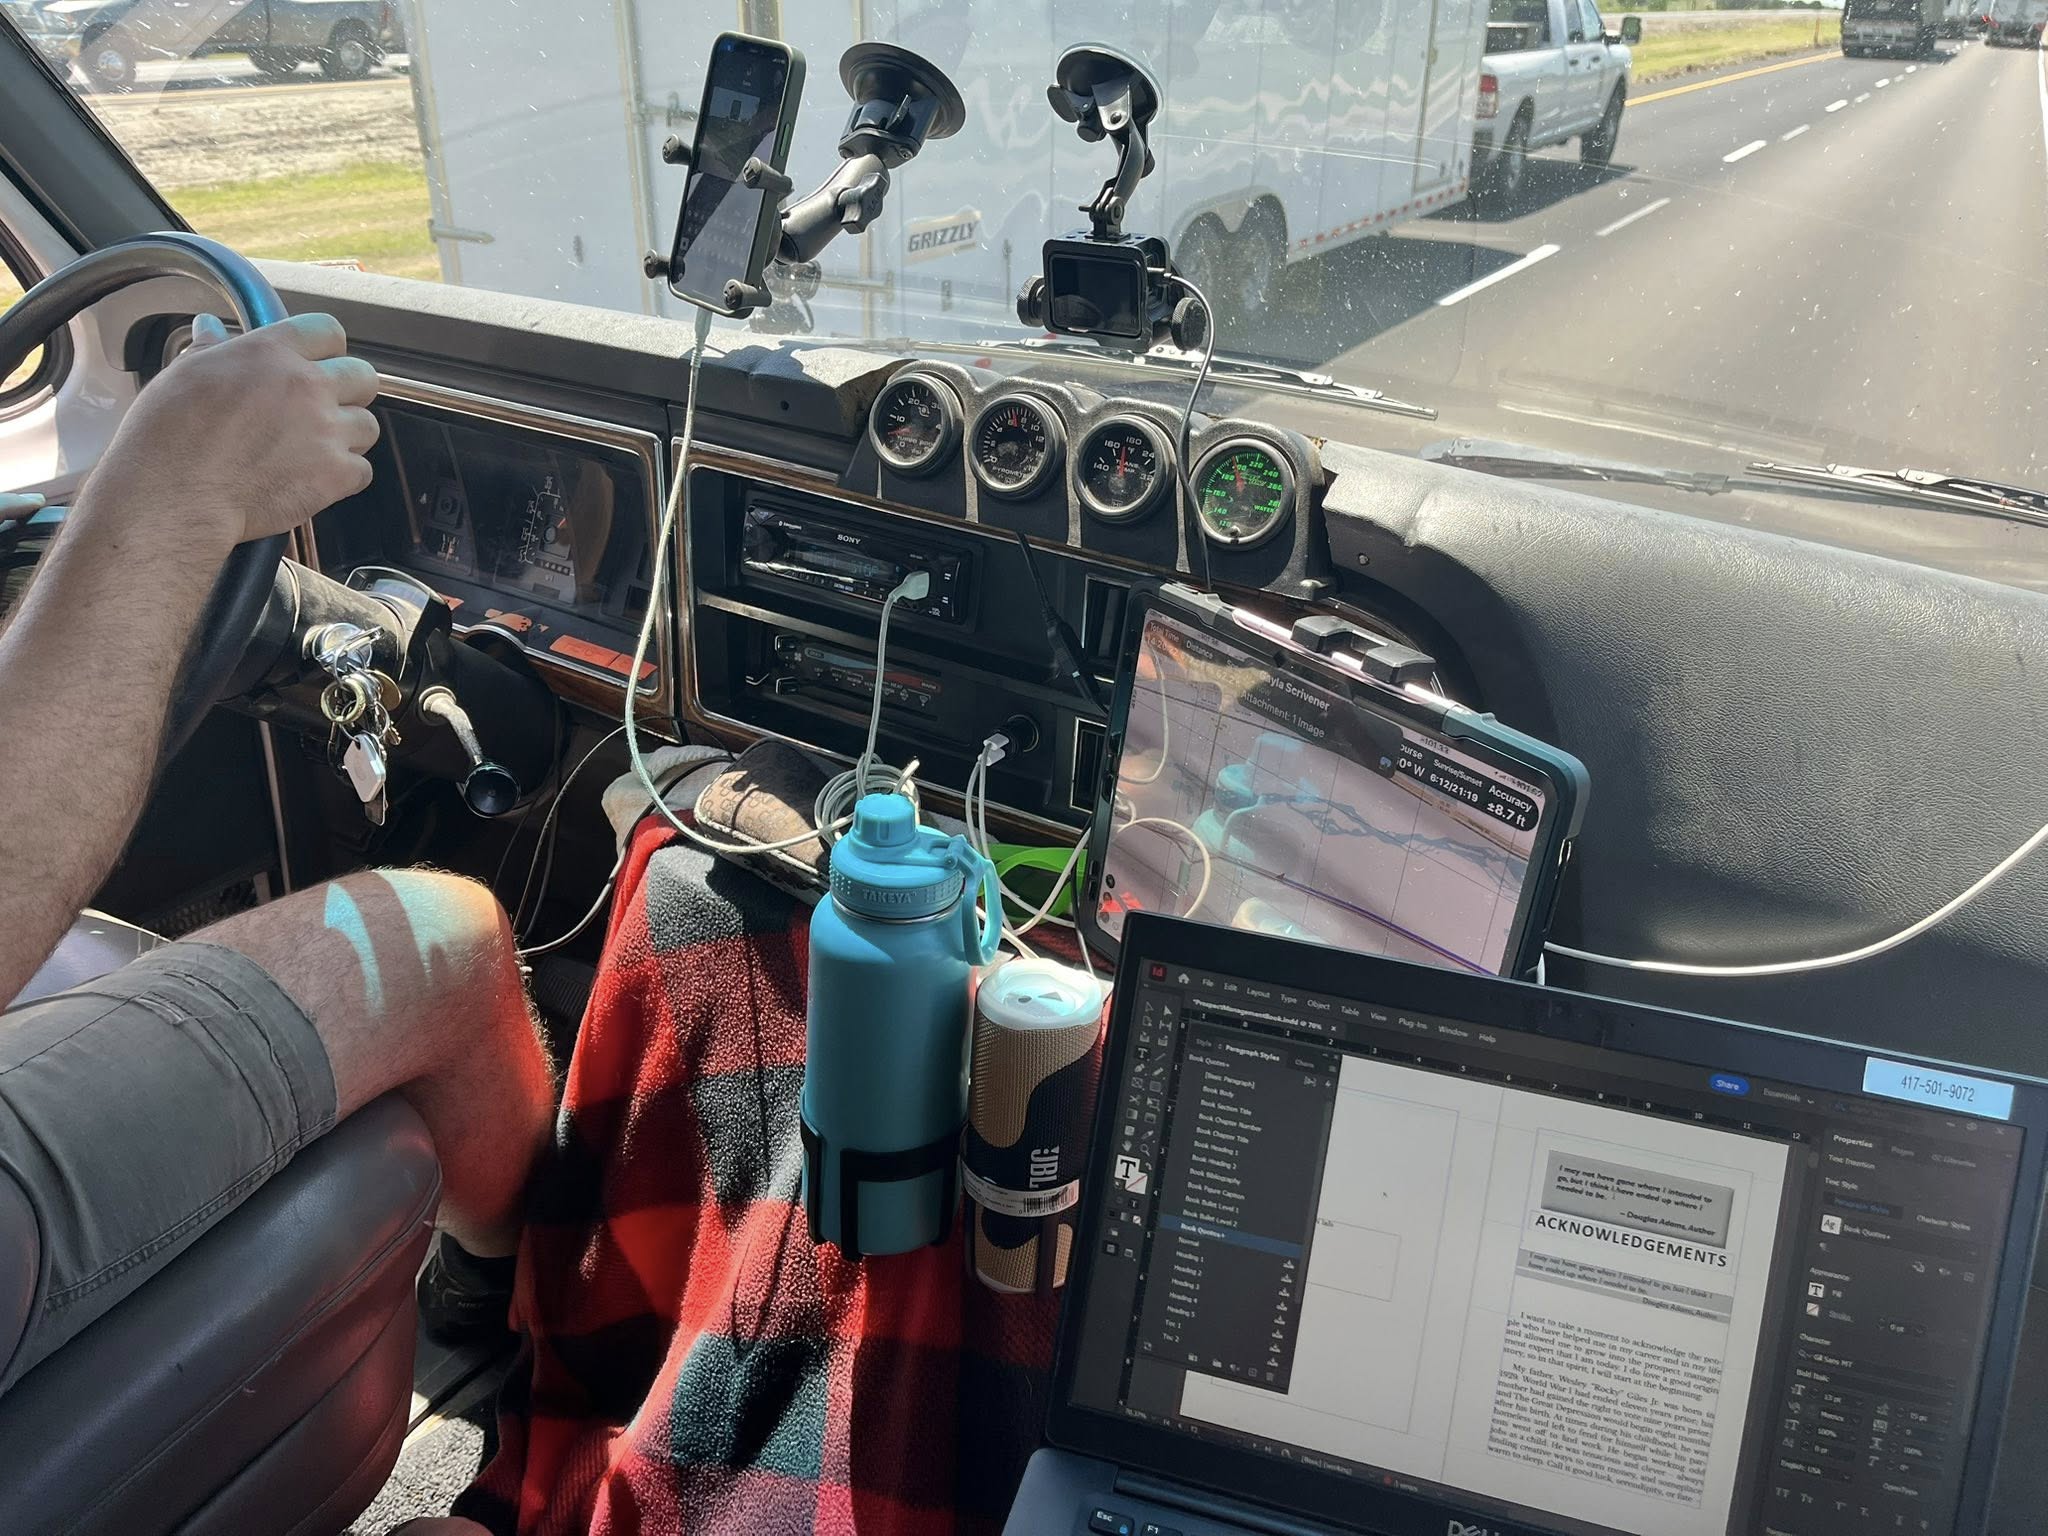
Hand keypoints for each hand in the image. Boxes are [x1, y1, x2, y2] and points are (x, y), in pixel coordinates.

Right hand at [78, 312, 378, 550]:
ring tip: (314, 449)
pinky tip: (312, 479)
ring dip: (348, 436)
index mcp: (271, 353)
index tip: (317, 364)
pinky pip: (362, 470)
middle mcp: (306, 385)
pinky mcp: (336, 474)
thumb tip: (209, 327)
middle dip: (349, 391)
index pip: (328, 332)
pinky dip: (343, 477)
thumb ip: (211, 349)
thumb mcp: (184, 375)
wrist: (174, 493)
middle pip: (363, 376)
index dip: (326, 349)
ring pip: (368, 425)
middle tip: (323, 409)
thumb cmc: (169, 434)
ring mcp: (326, 430)